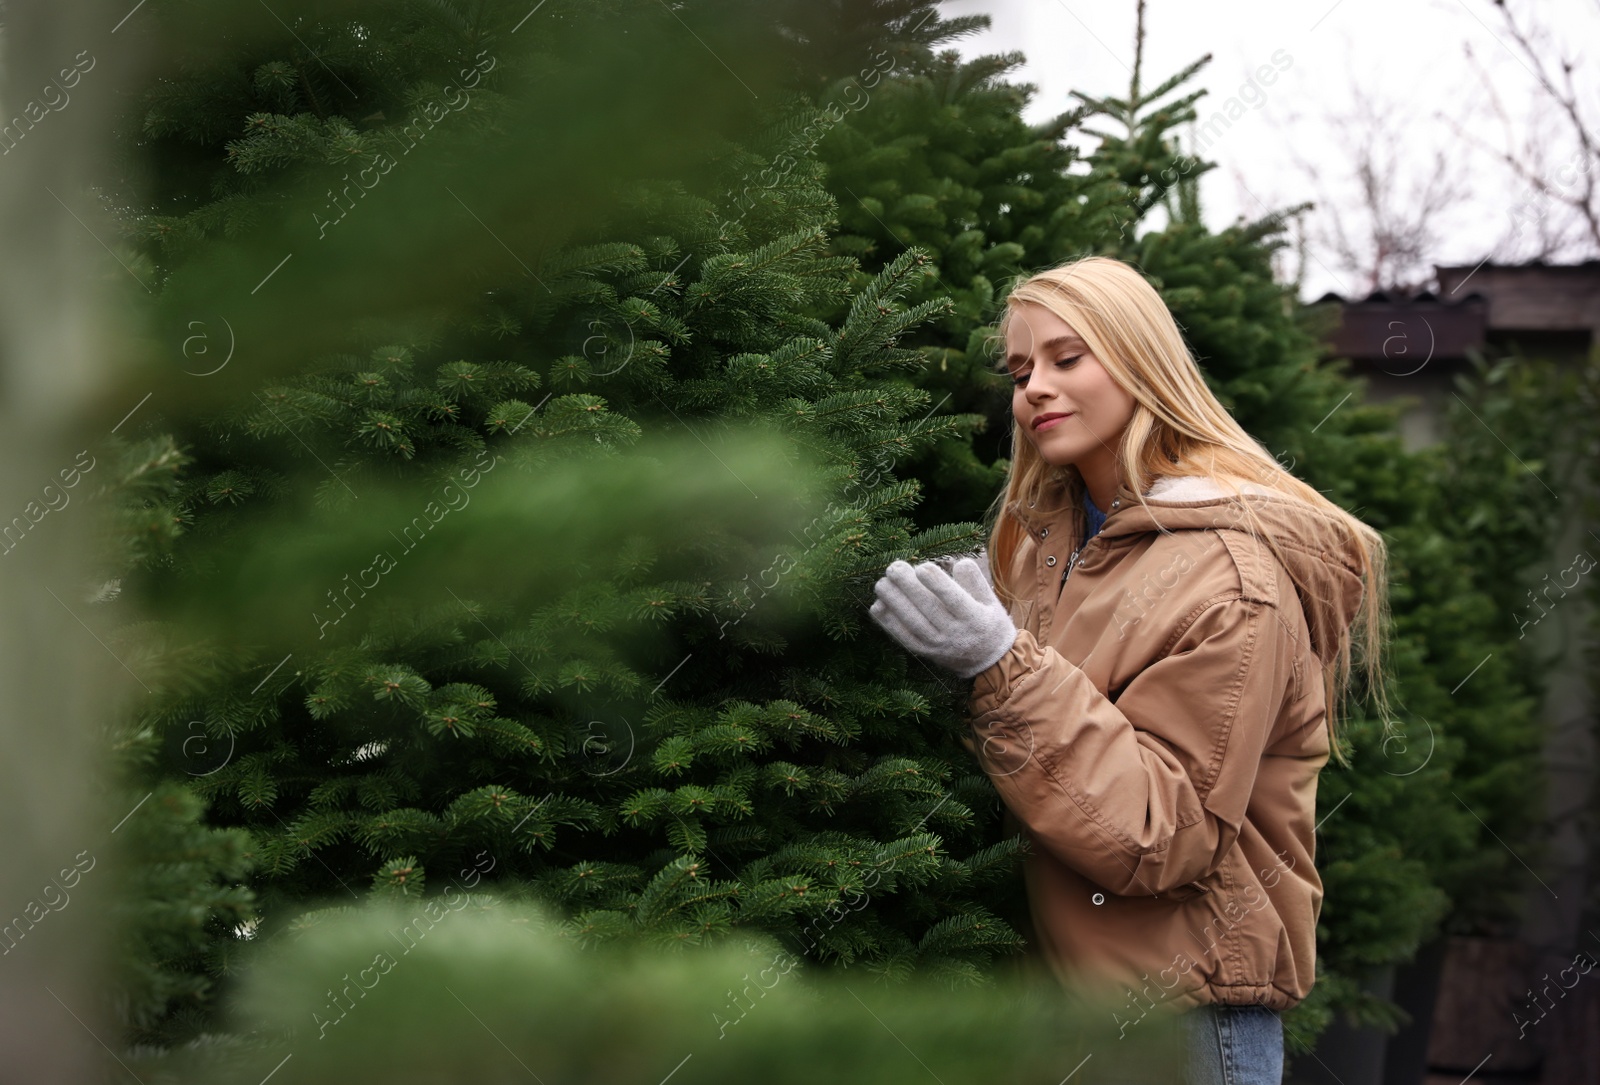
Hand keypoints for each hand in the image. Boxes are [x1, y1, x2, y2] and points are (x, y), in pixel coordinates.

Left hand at [869, 557, 1017, 678]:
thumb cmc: (988, 622)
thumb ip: (976, 581)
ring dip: (894, 603)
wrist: (988, 661)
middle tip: (894, 568)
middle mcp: (956, 634)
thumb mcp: (991, 601)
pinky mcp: (925, 652)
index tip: (921, 566)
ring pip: (913, 623)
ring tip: (882, 583)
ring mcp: (938, 645)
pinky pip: (904, 638)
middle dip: (908, 587)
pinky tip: (877, 606)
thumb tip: (959, 563)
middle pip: (929, 609)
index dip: (936, 583)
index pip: (954, 599)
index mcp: (975, 618)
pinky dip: (889, 623)